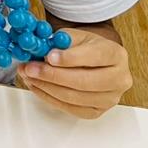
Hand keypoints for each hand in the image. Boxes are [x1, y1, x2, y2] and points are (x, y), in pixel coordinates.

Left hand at [17, 29, 132, 118]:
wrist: (93, 59)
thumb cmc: (84, 46)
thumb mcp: (74, 35)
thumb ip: (60, 41)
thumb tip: (39, 49)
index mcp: (116, 54)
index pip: (95, 57)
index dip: (70, 58)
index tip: (49, 56)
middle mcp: (119, 79)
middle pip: (84, 81)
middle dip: (53, 75)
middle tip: (31, 68)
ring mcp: (110, 98)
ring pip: (75, 97)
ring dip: (46, 87)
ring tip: (28, 75)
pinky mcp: (97, 111)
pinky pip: (71, 109)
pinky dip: (49, 98)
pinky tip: (37, 86)